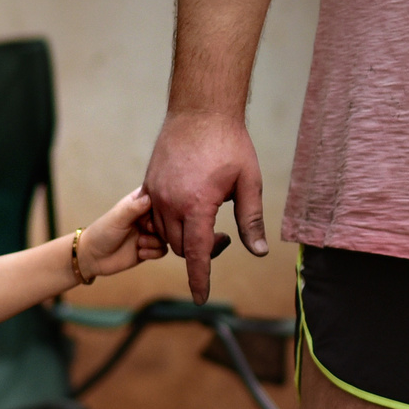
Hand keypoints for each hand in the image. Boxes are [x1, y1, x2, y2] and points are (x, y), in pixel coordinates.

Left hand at [76, 190, 169, 279]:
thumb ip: (135, 208)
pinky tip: (140, 252)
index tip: (149, 213)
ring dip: (155, 240)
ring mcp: (149, 233)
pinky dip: (153, 252)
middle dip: (160, 226)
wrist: (93, 257)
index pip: (159, 197)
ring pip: (167, 235)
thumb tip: (152, 197)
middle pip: (167, 218)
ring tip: (140, 243)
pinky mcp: (149, 248)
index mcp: (139, 203)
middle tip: (147, 229)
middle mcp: (147, 217)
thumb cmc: (102, 232)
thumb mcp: (118, 218)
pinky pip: (163, 250)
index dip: (161, 205)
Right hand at [144, 109, 267, 302]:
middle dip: (199, 253)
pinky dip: (170, 223)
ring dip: (184, 238)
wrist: (200, 110)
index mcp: (196, 206)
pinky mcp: (149, 184)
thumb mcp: (249, 182)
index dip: (199, 279)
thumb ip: (251, 220)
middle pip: (181, 247)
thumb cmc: (230, 144)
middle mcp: (170, 203)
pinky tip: (189, 211)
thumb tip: (259, 252)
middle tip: (223, 239)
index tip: (200, 298)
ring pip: (165, 233)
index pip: (196, 254)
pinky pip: (155, 216)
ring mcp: (155, 193)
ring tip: (208, 221)